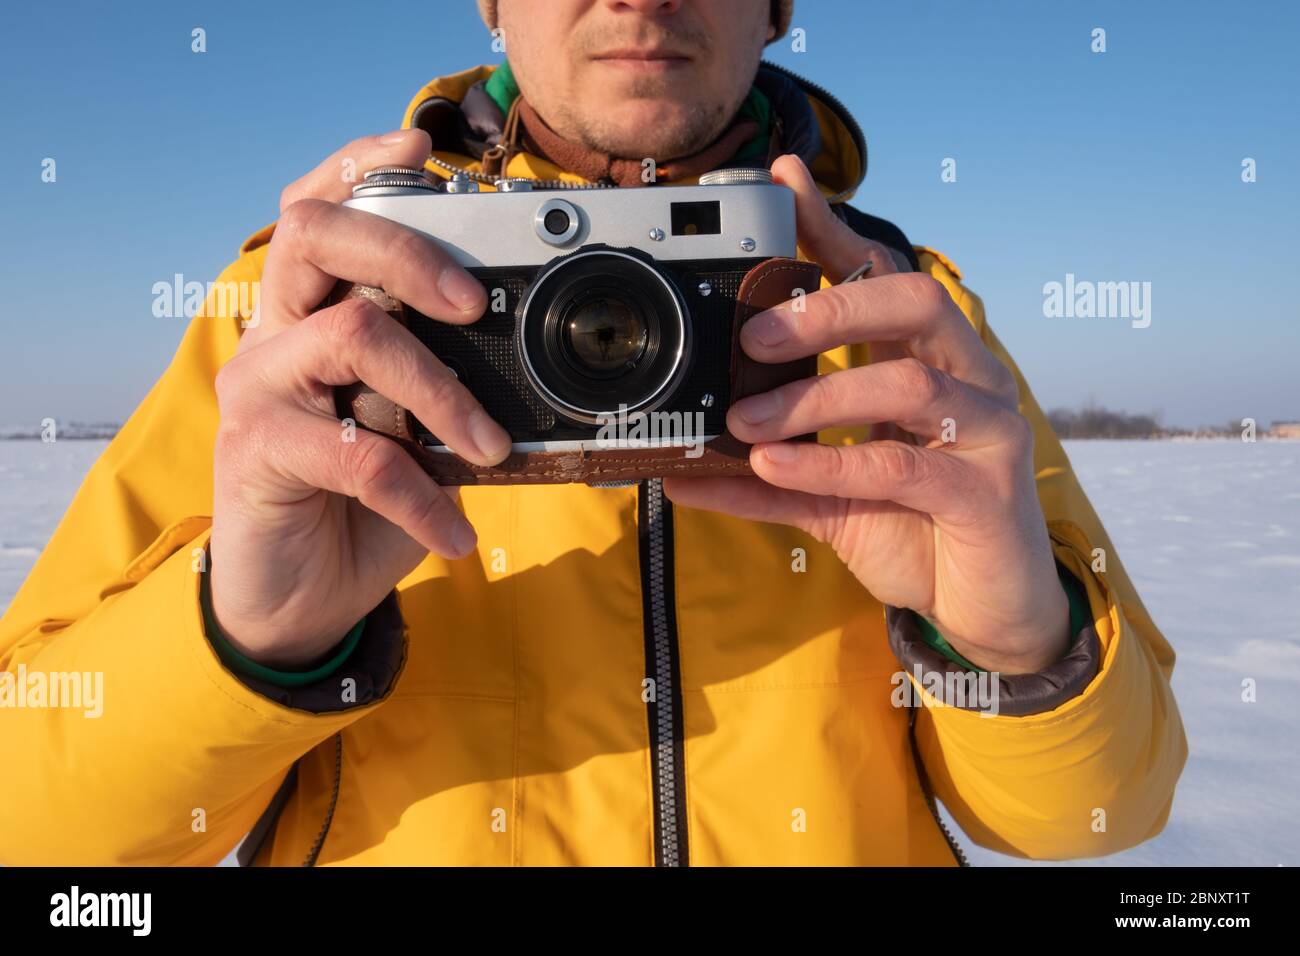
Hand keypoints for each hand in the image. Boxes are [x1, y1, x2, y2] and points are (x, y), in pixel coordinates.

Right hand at [209, 130, 511, 668]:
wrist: (301, 595)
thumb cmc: (361, 503)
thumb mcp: (411, 430)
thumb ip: (437, 380)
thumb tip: (512, 354)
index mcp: (312, 314)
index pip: (319, 212)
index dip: (359, 166)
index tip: (420, 145)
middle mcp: (275, 335)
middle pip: (317, 238)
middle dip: (408, 251)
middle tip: (474, 302)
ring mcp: (259, 388)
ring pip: (353, 337)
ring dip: (442, 392)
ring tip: (491, 447)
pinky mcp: (257, 451)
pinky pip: (357, 455)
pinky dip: (422, 494)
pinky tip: (455, 534)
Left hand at [665, 154, 1069, 673]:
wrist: (982, 608)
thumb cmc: (912, 529)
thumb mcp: (829, 493)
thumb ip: (766, 471)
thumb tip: (679, 466)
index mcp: (928, 363)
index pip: (882, 277)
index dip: (832, 230)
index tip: (780, 183)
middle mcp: (968, 381)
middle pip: (914, 302)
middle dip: (830, 306)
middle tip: (751, 330)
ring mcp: (988, 432)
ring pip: (907, 384)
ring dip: (816, 397)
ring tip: (745, 419)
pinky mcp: (987, 494)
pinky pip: (904, 467)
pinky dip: (832, 463)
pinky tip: (777, 465)